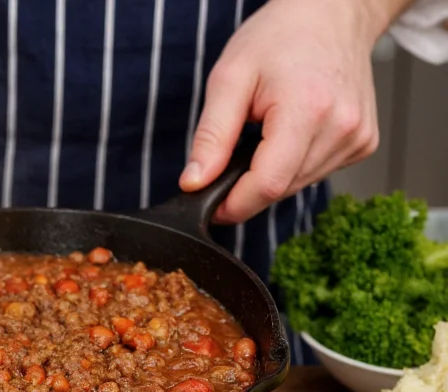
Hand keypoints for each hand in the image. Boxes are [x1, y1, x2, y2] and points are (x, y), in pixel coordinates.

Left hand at [180, 0, 407, 223]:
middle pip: (281, 188)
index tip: (210, 206)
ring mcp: (358, 137)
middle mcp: (341, 128)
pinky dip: (293, 163)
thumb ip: (211, 136)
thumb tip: (194, 182)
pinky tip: (290, 132)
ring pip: (298, 184)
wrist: (330, 13)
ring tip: (264, 132)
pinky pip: (316, 172)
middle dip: (247, 185)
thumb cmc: (279, 37)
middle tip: (231, 156)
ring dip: (271, 173)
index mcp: (308, 110)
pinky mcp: (363, 143)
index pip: (268, 185)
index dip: (233, 204)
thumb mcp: (229, 78)